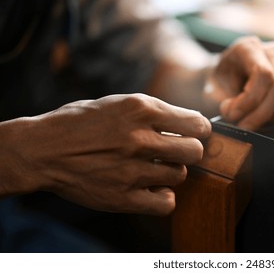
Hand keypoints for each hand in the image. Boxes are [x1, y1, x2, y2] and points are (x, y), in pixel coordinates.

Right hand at [0, 94, 210, 215]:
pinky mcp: (122, 197)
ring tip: (154, 168)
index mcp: (140, 109)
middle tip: (177, 151)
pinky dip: (163, 197)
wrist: (43, 150)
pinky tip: (152, 189)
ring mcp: (131, 170)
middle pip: (195, 151)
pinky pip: (166, 203)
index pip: (197, 123)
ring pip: (180, 176)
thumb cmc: (81, 123)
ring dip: (172, 172)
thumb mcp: (119, 102)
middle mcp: (139, 139)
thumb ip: (155, 112)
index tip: (193, 133)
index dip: (199, 129)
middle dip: (190, 151)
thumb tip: (190, 123)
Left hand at [205, 36, 273, 130]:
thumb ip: (222, 102)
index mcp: (248, 48)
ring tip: (259, 122)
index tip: (232, 116)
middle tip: (244, 125)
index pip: (264, 74)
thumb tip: (235, 112)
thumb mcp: (210, 93)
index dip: (250, 101)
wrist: (219, 84)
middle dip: (263, 113)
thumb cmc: (215, 88)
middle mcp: (271, 52)